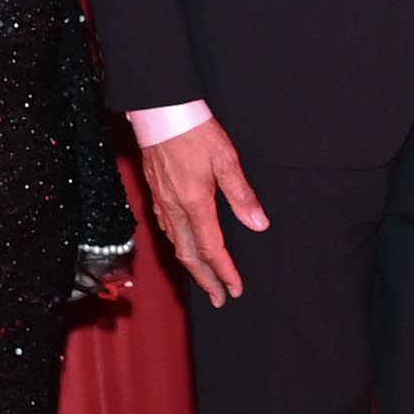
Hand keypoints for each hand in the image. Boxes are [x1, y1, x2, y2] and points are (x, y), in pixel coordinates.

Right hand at [136, 117, 268, 308]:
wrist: (159, 113)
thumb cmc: (194, 132)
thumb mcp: (226, 160)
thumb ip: (242, 195)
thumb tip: (259, 224)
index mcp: (195, 204)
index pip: (211, 249)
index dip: (224, 272)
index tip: (235, 290)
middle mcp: (175, 209)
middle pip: (188, 256)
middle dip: (205, 280)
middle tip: (218, 300)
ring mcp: (162, 203)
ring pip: (175, 245)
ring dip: (191, 266)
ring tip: (204, 279)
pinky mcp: (155, 194)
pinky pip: (166, 230)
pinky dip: (178, 246)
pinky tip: (184, 246)